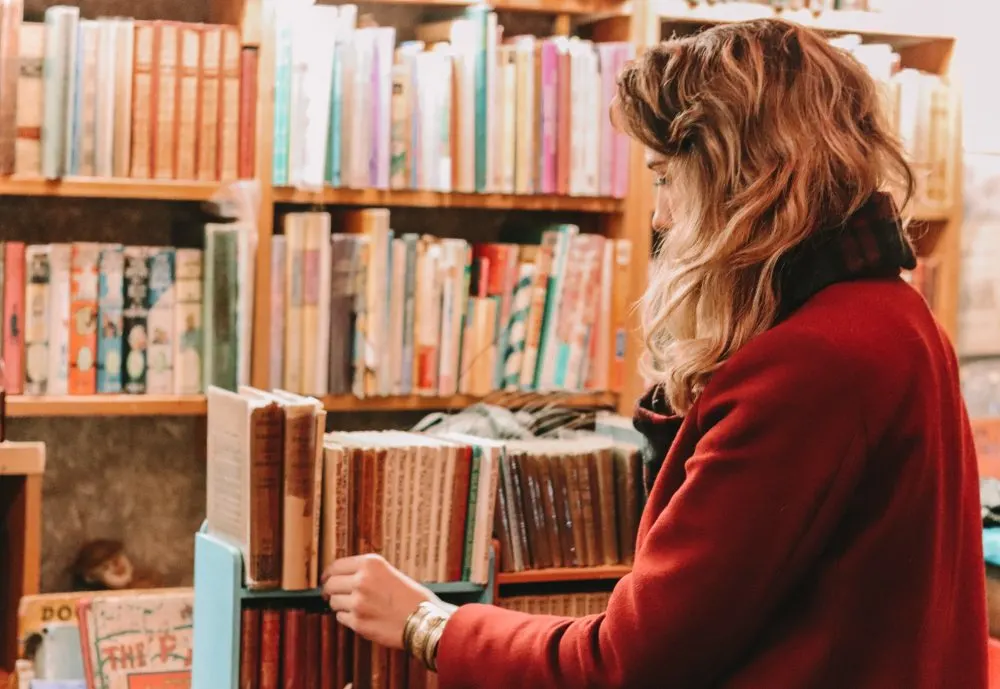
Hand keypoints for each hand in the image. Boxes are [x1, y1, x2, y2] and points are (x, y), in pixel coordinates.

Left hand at [320, 554, 435, 649]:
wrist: (425, 620)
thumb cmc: (412, 597)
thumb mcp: (390, 572)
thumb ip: (367, 572)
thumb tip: (343, 577)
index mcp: (370, 564)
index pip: (336, 566)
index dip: (328, 574)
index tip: (326, 579)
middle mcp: (362, 580)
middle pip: (330, 584)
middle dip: (329, 590)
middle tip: (332, 595)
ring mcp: (358, 602)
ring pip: (333, 602)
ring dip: (340, 605)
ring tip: (355, 607)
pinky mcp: (358, 623)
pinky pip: (341, 618)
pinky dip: (347, 618)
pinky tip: (361, 617)